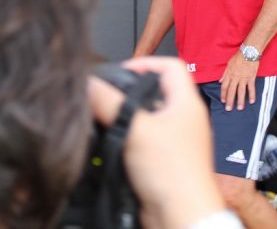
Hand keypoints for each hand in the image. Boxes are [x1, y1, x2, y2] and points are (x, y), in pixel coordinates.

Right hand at [88, 57, 223, 228]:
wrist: (180, 216)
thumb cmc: (174, 175)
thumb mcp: (136, 130)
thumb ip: (111, 104)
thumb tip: (90, 84)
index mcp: (187, 103)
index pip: (170, 66)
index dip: (145, 63)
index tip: (120, 72)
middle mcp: (183, 119)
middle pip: (154, 92)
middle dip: (128, 94)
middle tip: (108, 96)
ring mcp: (173, 141)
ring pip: (145, 118)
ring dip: (125, 118)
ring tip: (106, 120)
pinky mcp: (162, 161)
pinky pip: (141, 141)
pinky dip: (126, 139)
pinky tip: (111, 144)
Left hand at [219, 50, 258, 110]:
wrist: (248, 52)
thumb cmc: (238, 57)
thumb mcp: (229, 63)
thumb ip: (224, 73)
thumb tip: (219, 81)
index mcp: (229, 74)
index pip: (224, 86)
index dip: (223, 94)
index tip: (222, 101)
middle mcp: (235, 77)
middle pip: (231, 91)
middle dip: (230, 101)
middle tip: (228, 109)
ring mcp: (243, 78)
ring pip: (241, 91)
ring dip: (240, 100)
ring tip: (239, 108)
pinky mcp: (251, 78)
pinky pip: (251, 88)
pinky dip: (252, 95)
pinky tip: (251, 101)